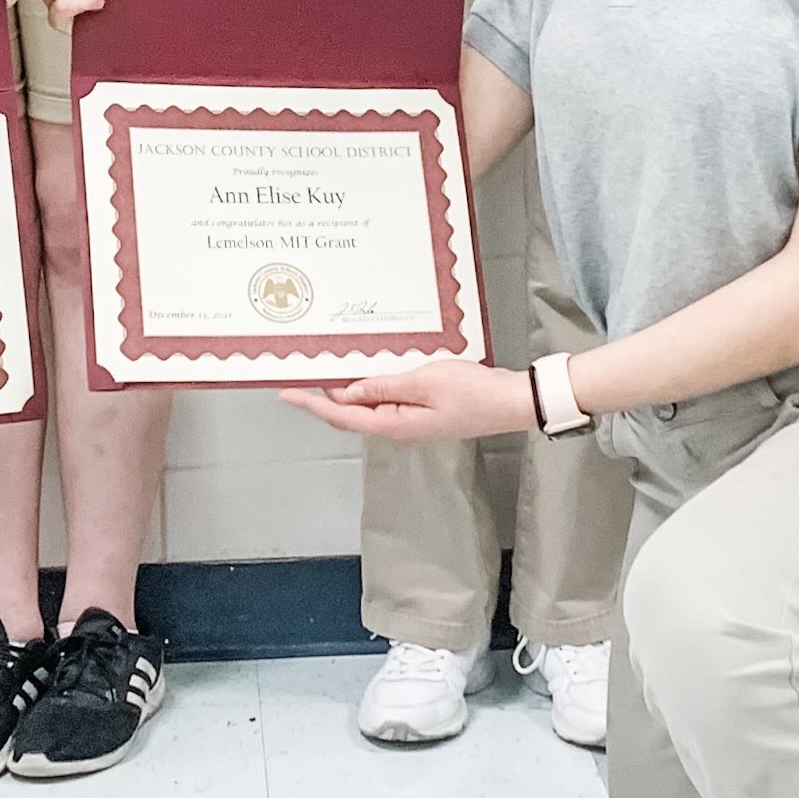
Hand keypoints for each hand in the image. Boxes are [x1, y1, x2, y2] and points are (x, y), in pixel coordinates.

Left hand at [278, 356, 535, 441]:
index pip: (342, 414)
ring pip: (366, 407)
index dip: (312, 403)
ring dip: (346, 391)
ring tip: (325, 370)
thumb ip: (383, 386)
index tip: (287, 392)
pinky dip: (369, 387)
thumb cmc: (473, 392)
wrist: (512, 402)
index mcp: (394, 424)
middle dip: (322, 397)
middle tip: (299, 375)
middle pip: (349, 414)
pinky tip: (366, 372)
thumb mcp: (424, 382)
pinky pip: (386, 401)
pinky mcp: (422, 412)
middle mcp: (398, 427)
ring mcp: (411, 421)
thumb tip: (348, 391)